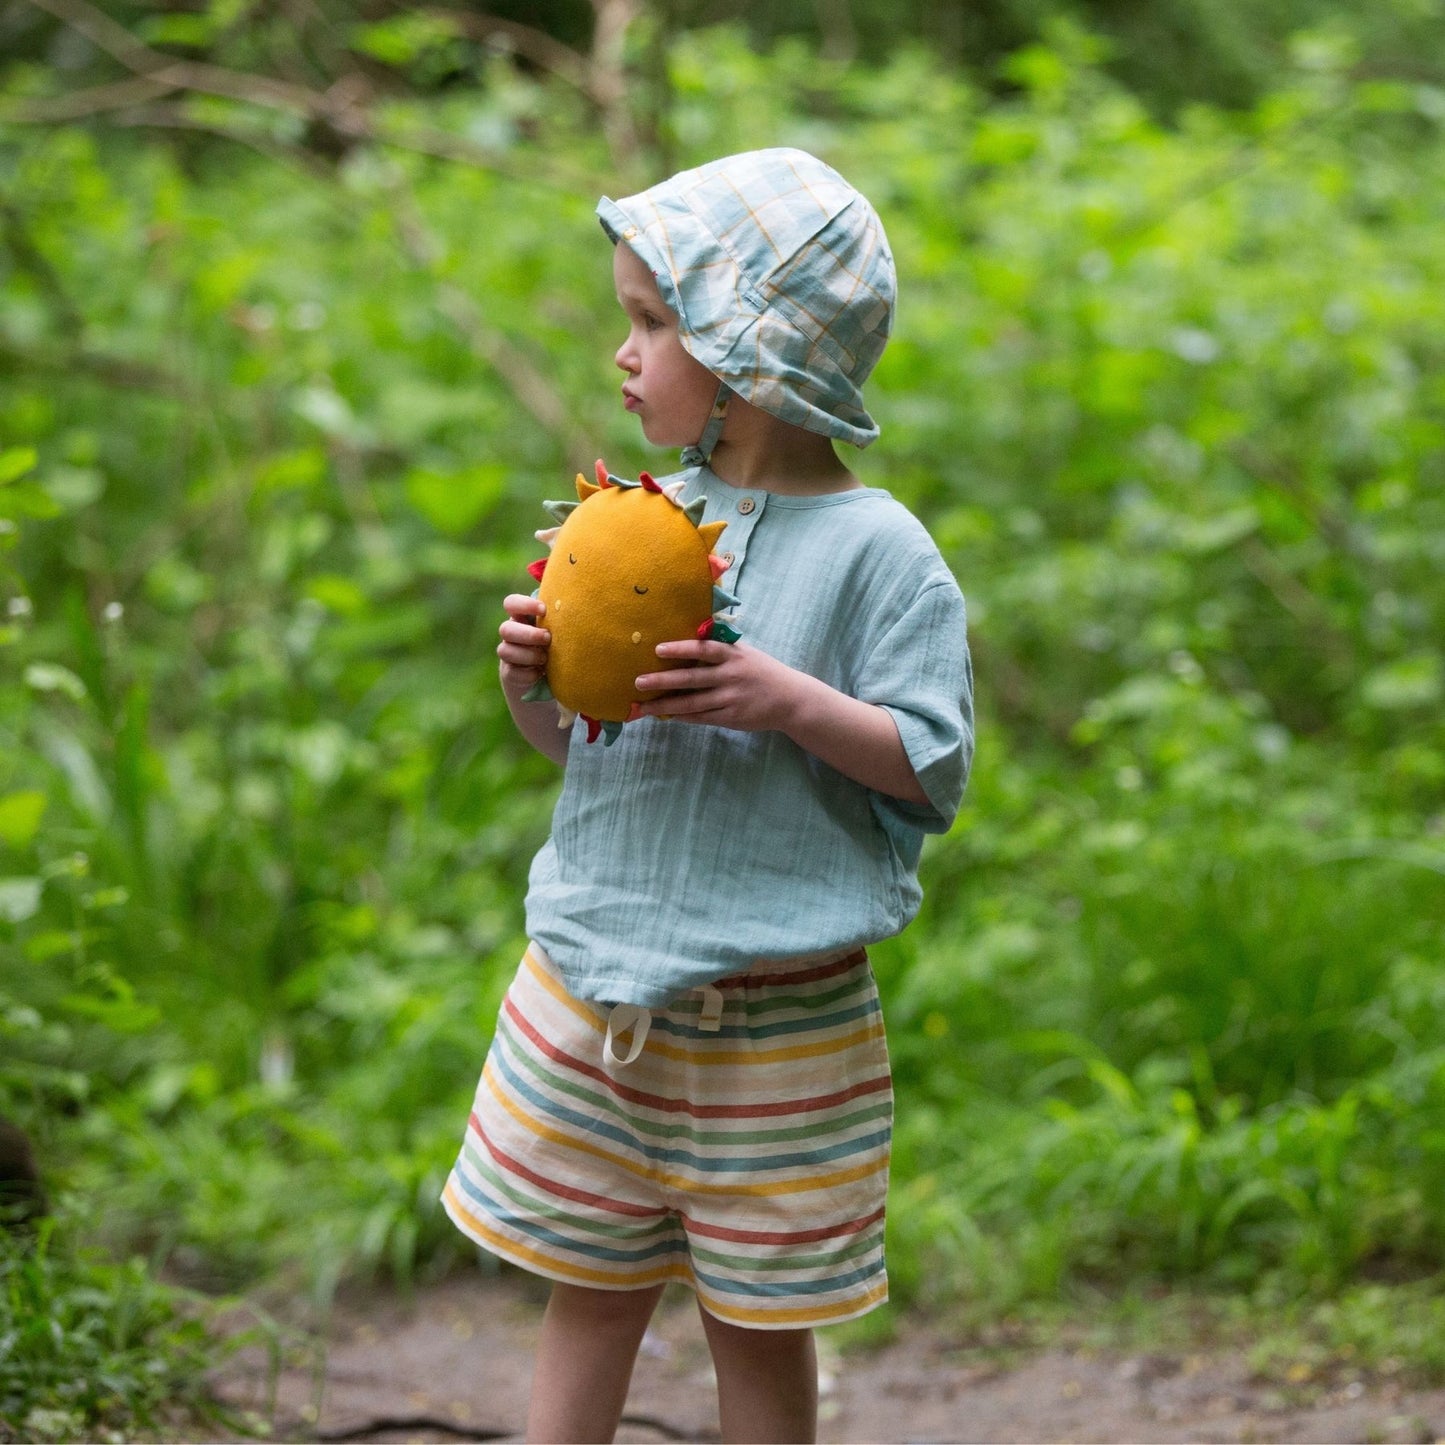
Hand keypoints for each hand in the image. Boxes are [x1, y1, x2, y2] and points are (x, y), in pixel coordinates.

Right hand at [498, 593, 550, 700]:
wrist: (540, 678)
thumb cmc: (553, 646)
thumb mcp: (555, 630)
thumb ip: (558, 619)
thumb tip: (578, 607)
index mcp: (520, 618)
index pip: (511, 603)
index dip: (524, 605)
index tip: (544, 610)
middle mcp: (510, 635)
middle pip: (505, 629)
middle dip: (529, 634)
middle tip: (548, 638)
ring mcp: (508, 655)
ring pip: (504, 651)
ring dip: (528, 654)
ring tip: (545, 658)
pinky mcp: (509, 674)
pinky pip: (512, 672)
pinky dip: (529, 673)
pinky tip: (541, 673)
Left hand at [633, 640, 801, 732]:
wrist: (791, 699)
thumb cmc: (761, 671)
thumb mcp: (745, 653)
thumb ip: (720, 648)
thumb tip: (688, 639)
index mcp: (733, 655)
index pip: (703, 649)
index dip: (680, 649)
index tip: (658, 649)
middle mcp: (730, 676)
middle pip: (691, 679)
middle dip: (663, 681)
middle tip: (638, 681)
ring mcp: (730, 699)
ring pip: (692, 703)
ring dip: (666, 705)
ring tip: (643, 706)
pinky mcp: (731, 717)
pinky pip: (702, 718)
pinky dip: (683, 717)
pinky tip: (666, 715)